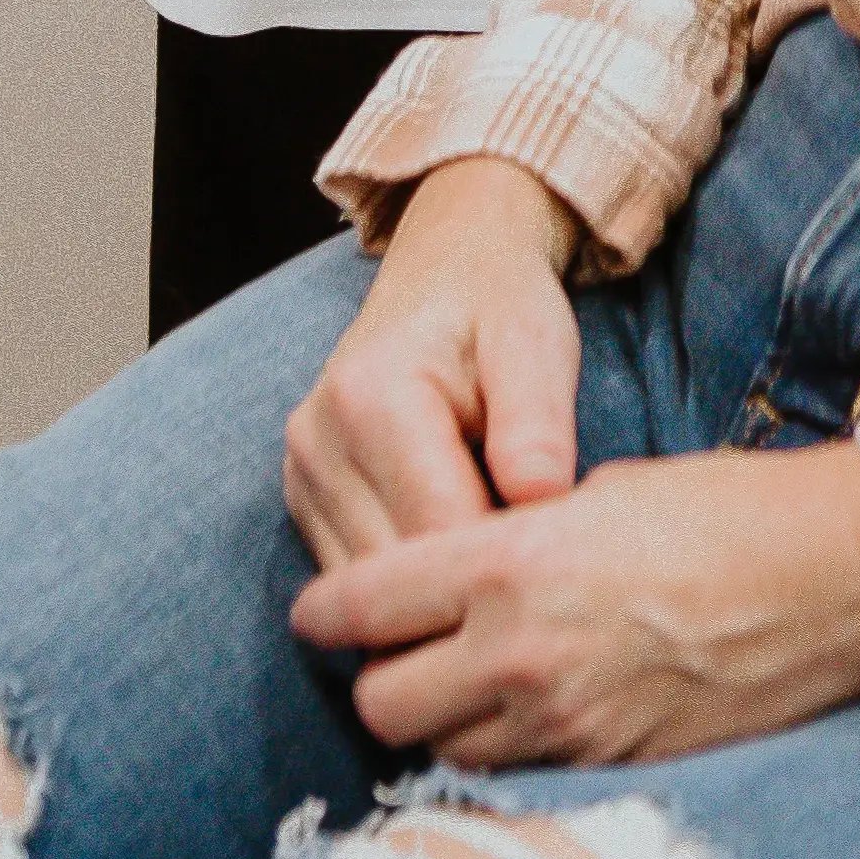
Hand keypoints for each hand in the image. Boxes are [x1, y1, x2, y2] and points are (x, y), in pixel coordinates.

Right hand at [282, 157, 581, 575]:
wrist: (446, 266)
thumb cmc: (500, 304)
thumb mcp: (536, 343)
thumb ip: (535, 422)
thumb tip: (542, 501)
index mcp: (372, 398)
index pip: (437, 531)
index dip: (506, 559)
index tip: (559, 557)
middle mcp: (318, 440)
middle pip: (397, 571)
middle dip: (470, 583)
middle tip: (536, 566)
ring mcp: (300, 473)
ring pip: (368, 593)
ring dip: (434, 591)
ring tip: (498, 553)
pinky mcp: (302, 498)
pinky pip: (353, 577)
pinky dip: (406, 584)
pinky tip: (457, 548)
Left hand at [290, 435, 859, 766]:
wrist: (832, 582)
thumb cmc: (723, 511)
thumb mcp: (599, 493)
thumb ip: (513, 539)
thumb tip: (462, 576)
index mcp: (508, 565)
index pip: (364, 605)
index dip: (328, 610)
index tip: (319, 611)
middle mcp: (517, 655)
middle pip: (382, 699)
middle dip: (379, 673)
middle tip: (397, 647)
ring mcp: (562, 727)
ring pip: (439, 752)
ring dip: (436, 722)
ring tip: (460, 686)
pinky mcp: (605, 771)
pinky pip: (511, 781)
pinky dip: (498, 757)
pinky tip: (520, 722)